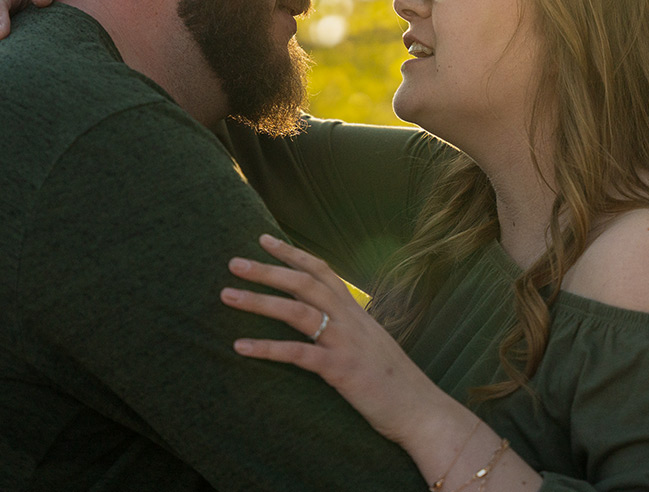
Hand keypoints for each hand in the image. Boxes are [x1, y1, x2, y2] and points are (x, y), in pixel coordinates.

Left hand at [221, 234, 451, 446]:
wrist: (421, 409)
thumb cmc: (394, 380)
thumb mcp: (370, 343)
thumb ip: (347, 327)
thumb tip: (323, 319)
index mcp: (356, 311)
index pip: (321, 271)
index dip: (292, 253)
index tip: (264, 239)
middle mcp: (350, 319)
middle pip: (304, 283)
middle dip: (267, 270)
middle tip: (234, 262)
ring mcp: (345, 342)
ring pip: (296, 311)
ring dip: (259, 301)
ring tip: (227, 295)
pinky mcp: (340, 369)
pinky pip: (297, 354)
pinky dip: (267, 348)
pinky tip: (240, 347)